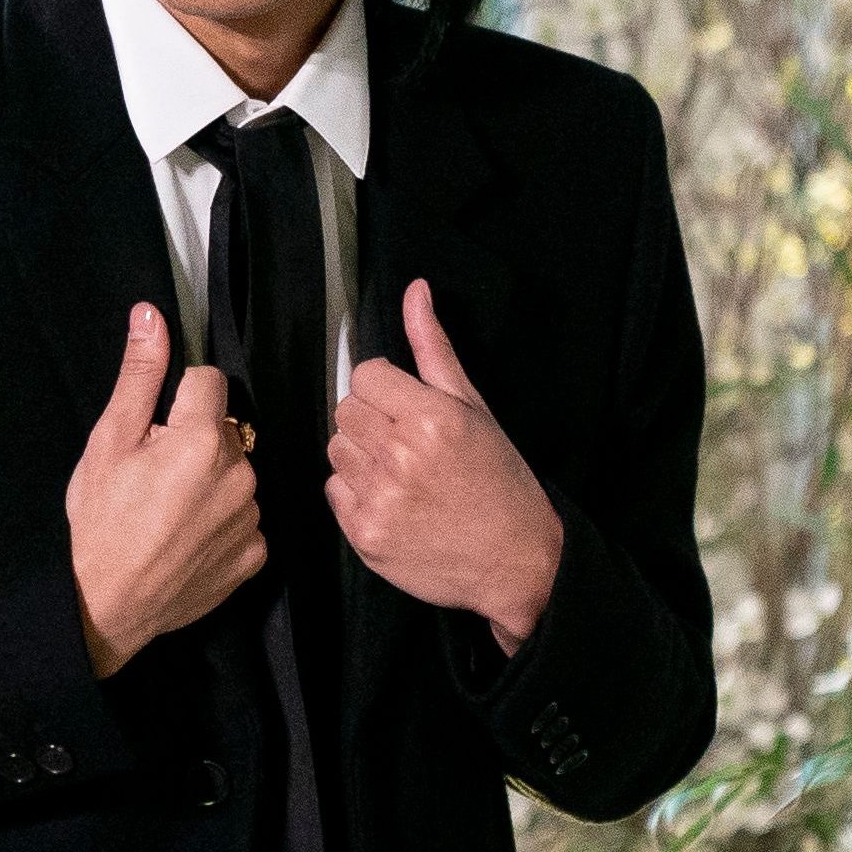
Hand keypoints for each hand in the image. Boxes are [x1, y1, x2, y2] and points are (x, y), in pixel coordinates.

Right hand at [67, 304, 265, 676]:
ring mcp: (251, 517)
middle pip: (224, 431)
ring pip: (236, 475)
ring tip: (168, 512)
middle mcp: (240, 473)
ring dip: (210, 483)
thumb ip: (139, 375)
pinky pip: (244, 521)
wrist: (104, 604)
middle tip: (154, 477)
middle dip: (194, 442)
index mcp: (202, 438)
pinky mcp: (255, 555)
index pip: (208, 382)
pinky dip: (221, 524)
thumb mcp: (109, 440)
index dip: (176, 400)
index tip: (153, 430)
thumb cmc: (100, 520)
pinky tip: (186, 539)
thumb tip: (151, 315)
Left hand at [330, 281, 563, 651]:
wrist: (518, 561)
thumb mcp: (475, 408)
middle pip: (346, 409)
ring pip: (336, 448)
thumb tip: (414, 290)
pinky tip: (394, 500)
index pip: (366, 375)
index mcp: (431, 418)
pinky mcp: (364, 535)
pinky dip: (356, 493)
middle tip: (407, 441)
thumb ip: (434, 348)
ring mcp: (379, 498)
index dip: (385, 388)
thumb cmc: (500, 480)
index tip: (407, 406)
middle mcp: (400, 456)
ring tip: (402, 472)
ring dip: (361, 455)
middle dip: (372, 419)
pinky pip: (334, 490)